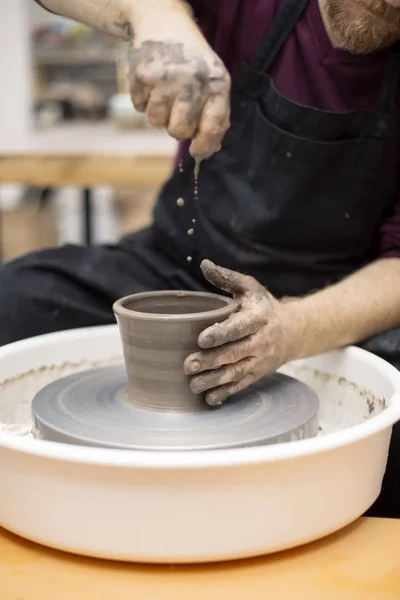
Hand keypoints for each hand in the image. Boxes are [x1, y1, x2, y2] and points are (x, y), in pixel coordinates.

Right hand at [128, 14, 230, 158]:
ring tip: (165, 94)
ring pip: (156, 122)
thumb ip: (216, 115)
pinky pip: (139, 108)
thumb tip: (211, 147)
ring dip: (159, 115)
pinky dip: (144, 101)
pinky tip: (152, 84)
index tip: (197, 152)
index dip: (204, 146)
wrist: (163, 22)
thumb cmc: (193, 61)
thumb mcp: (213, 81)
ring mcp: (165, 78)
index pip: (213, 127)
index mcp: (216, 84)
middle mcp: (192, 81)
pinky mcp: (141, 76)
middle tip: (177, 113)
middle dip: (177, 129)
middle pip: (180, 131)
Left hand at [184, 261, 295, 405]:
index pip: (239, 327)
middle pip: (234, 353)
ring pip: (236, 373)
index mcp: (258, 318)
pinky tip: (209, 399)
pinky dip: (225, 394)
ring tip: (193, 384)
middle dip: (211, 361)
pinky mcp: (258, 374)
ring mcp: (260, 361)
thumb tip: (204, 264)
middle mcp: (261, 341)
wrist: (293, 331)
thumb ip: (227, 278)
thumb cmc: (263, 306)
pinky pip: (241, 386)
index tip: (201, 338)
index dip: (221, 333)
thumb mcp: (250, 288)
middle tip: (188, 364)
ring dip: (214, 381)